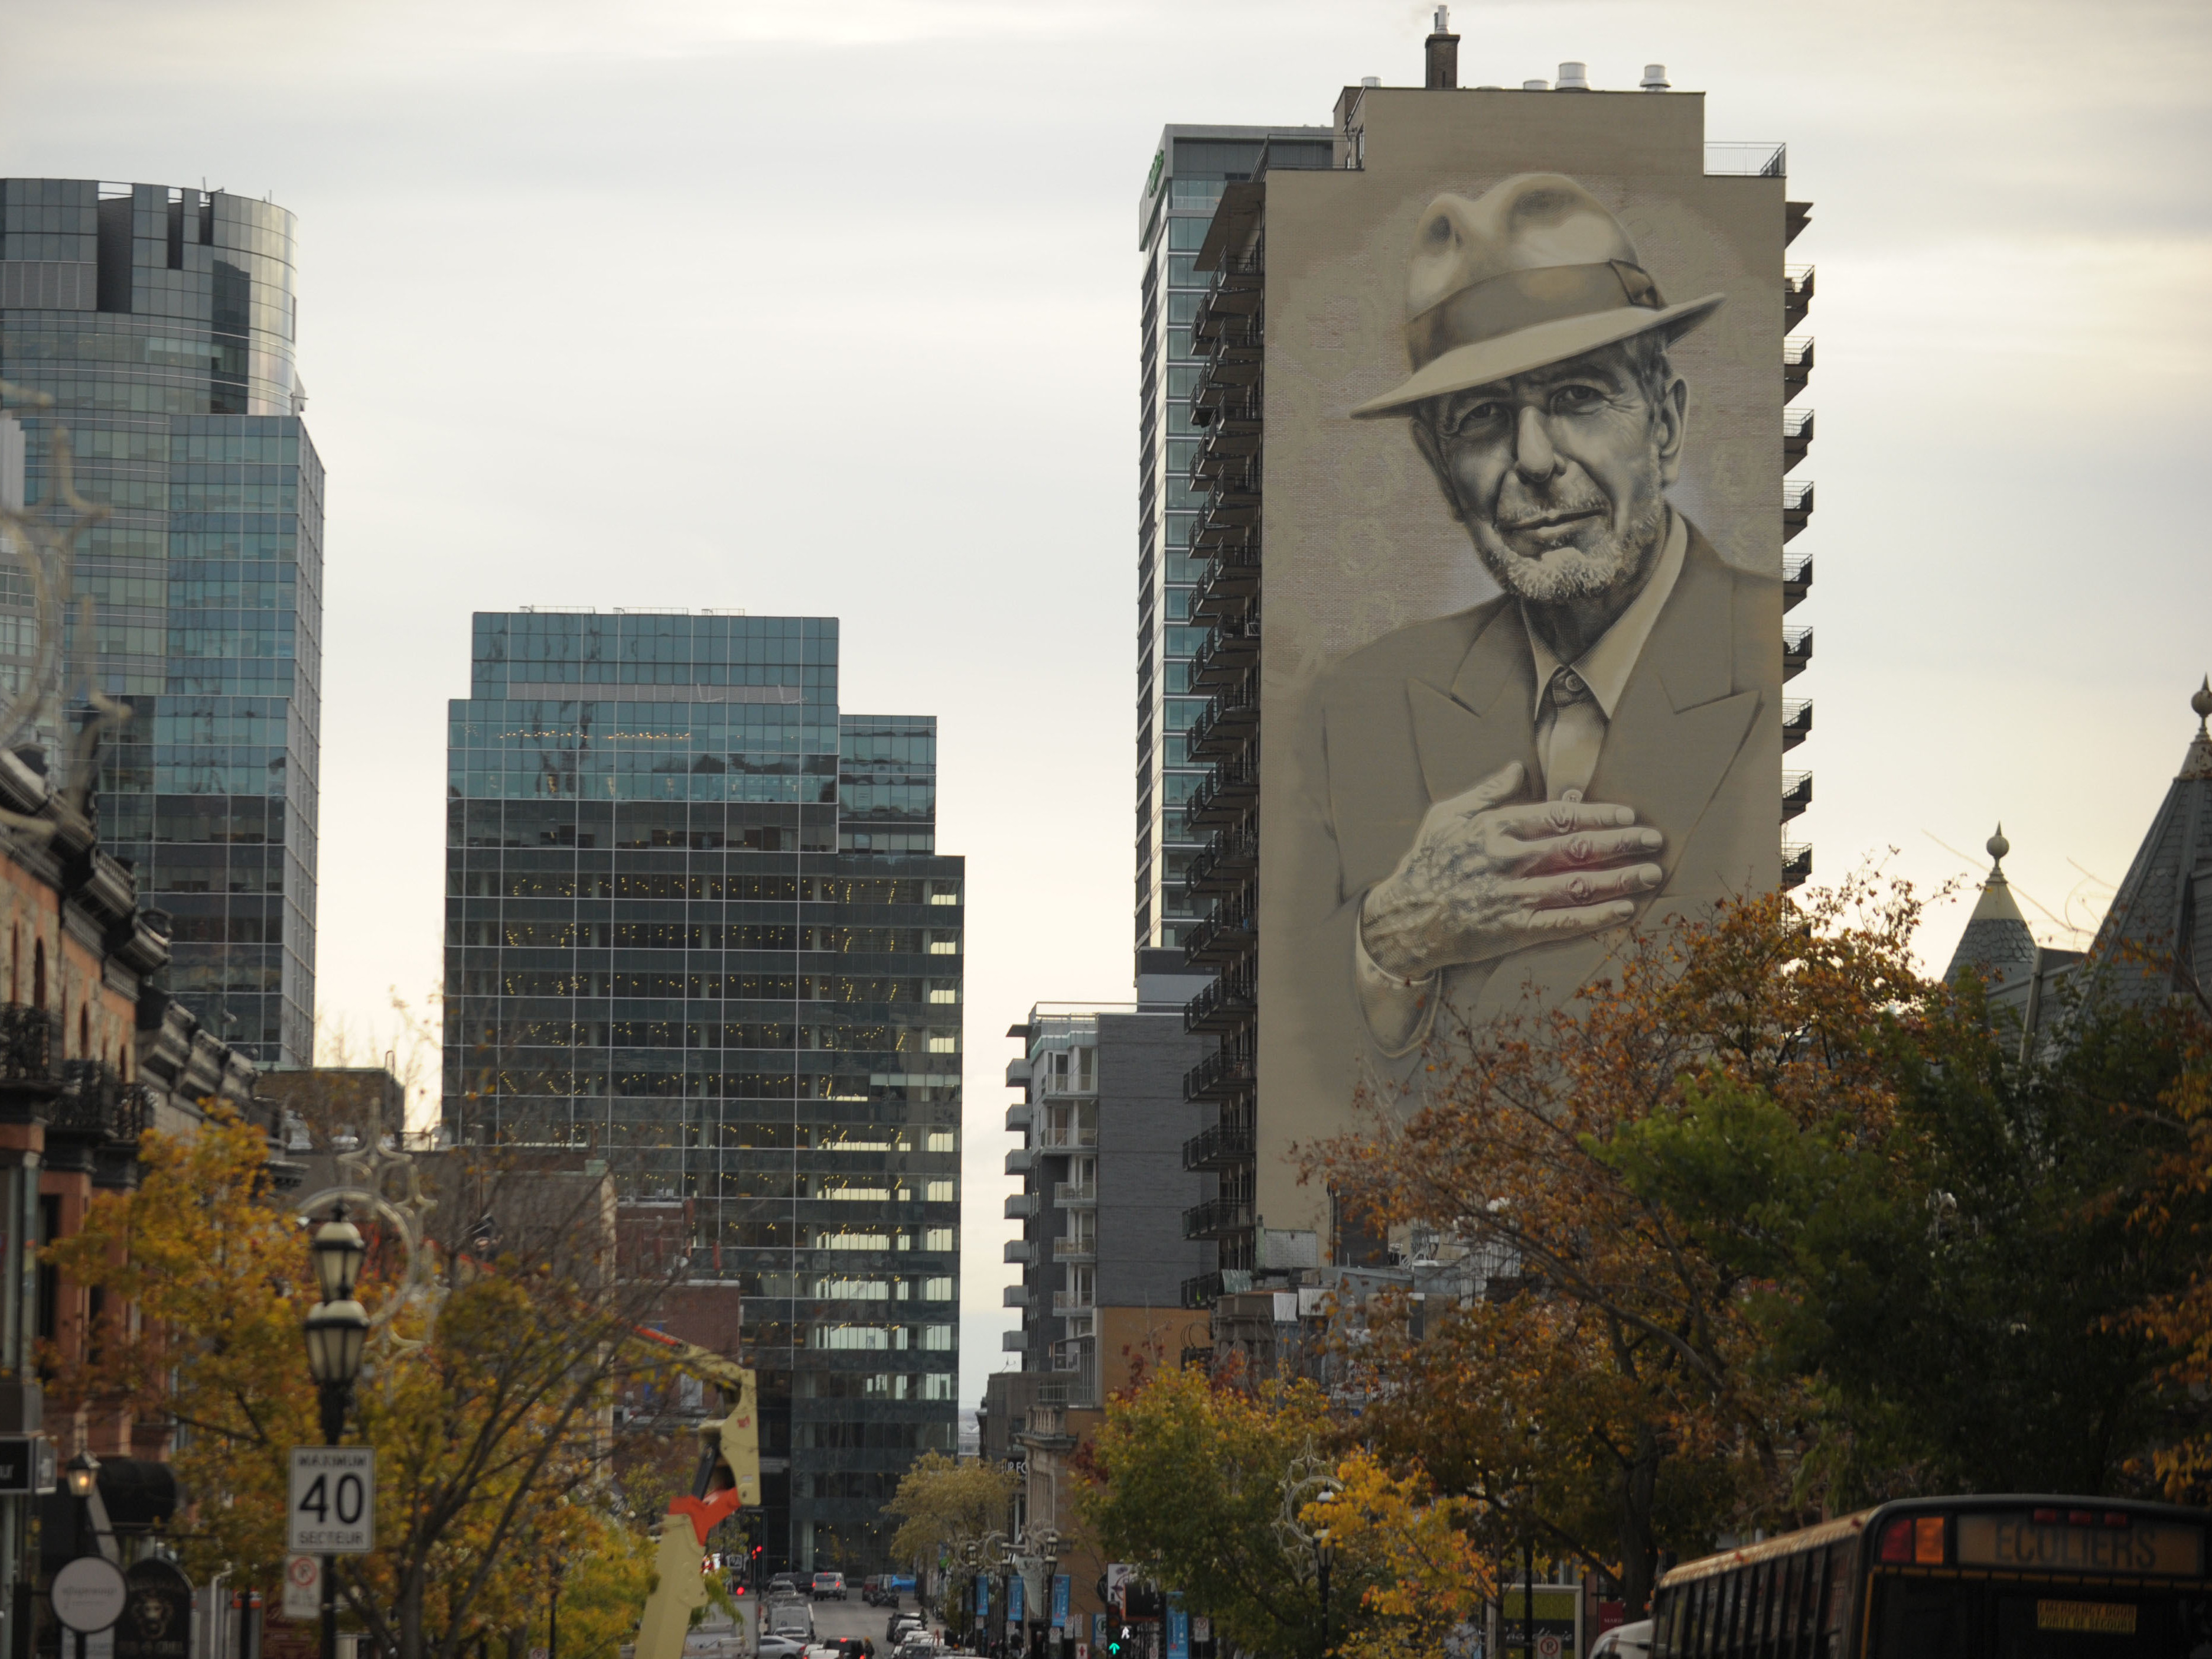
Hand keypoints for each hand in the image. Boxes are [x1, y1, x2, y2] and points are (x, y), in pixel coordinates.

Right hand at [1359, 760, 1663, 979]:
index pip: (1559, 816)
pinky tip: (1624, 910)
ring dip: (1620, 878)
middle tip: (1654, 841)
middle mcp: (1508, 859)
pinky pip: (1564, 923)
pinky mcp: (1511, 930)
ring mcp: (1512, 896)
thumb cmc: (1425, 863)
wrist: (1402, 919)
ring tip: (1651, 873)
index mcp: (1495, 827)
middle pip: (1578, 848)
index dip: (1599, 815)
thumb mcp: (1448, 816)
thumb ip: (1487, 791)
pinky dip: (1598, 917)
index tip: (1628, 816)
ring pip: (1578, 884)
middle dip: (1622, 843)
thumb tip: (1519, 767)